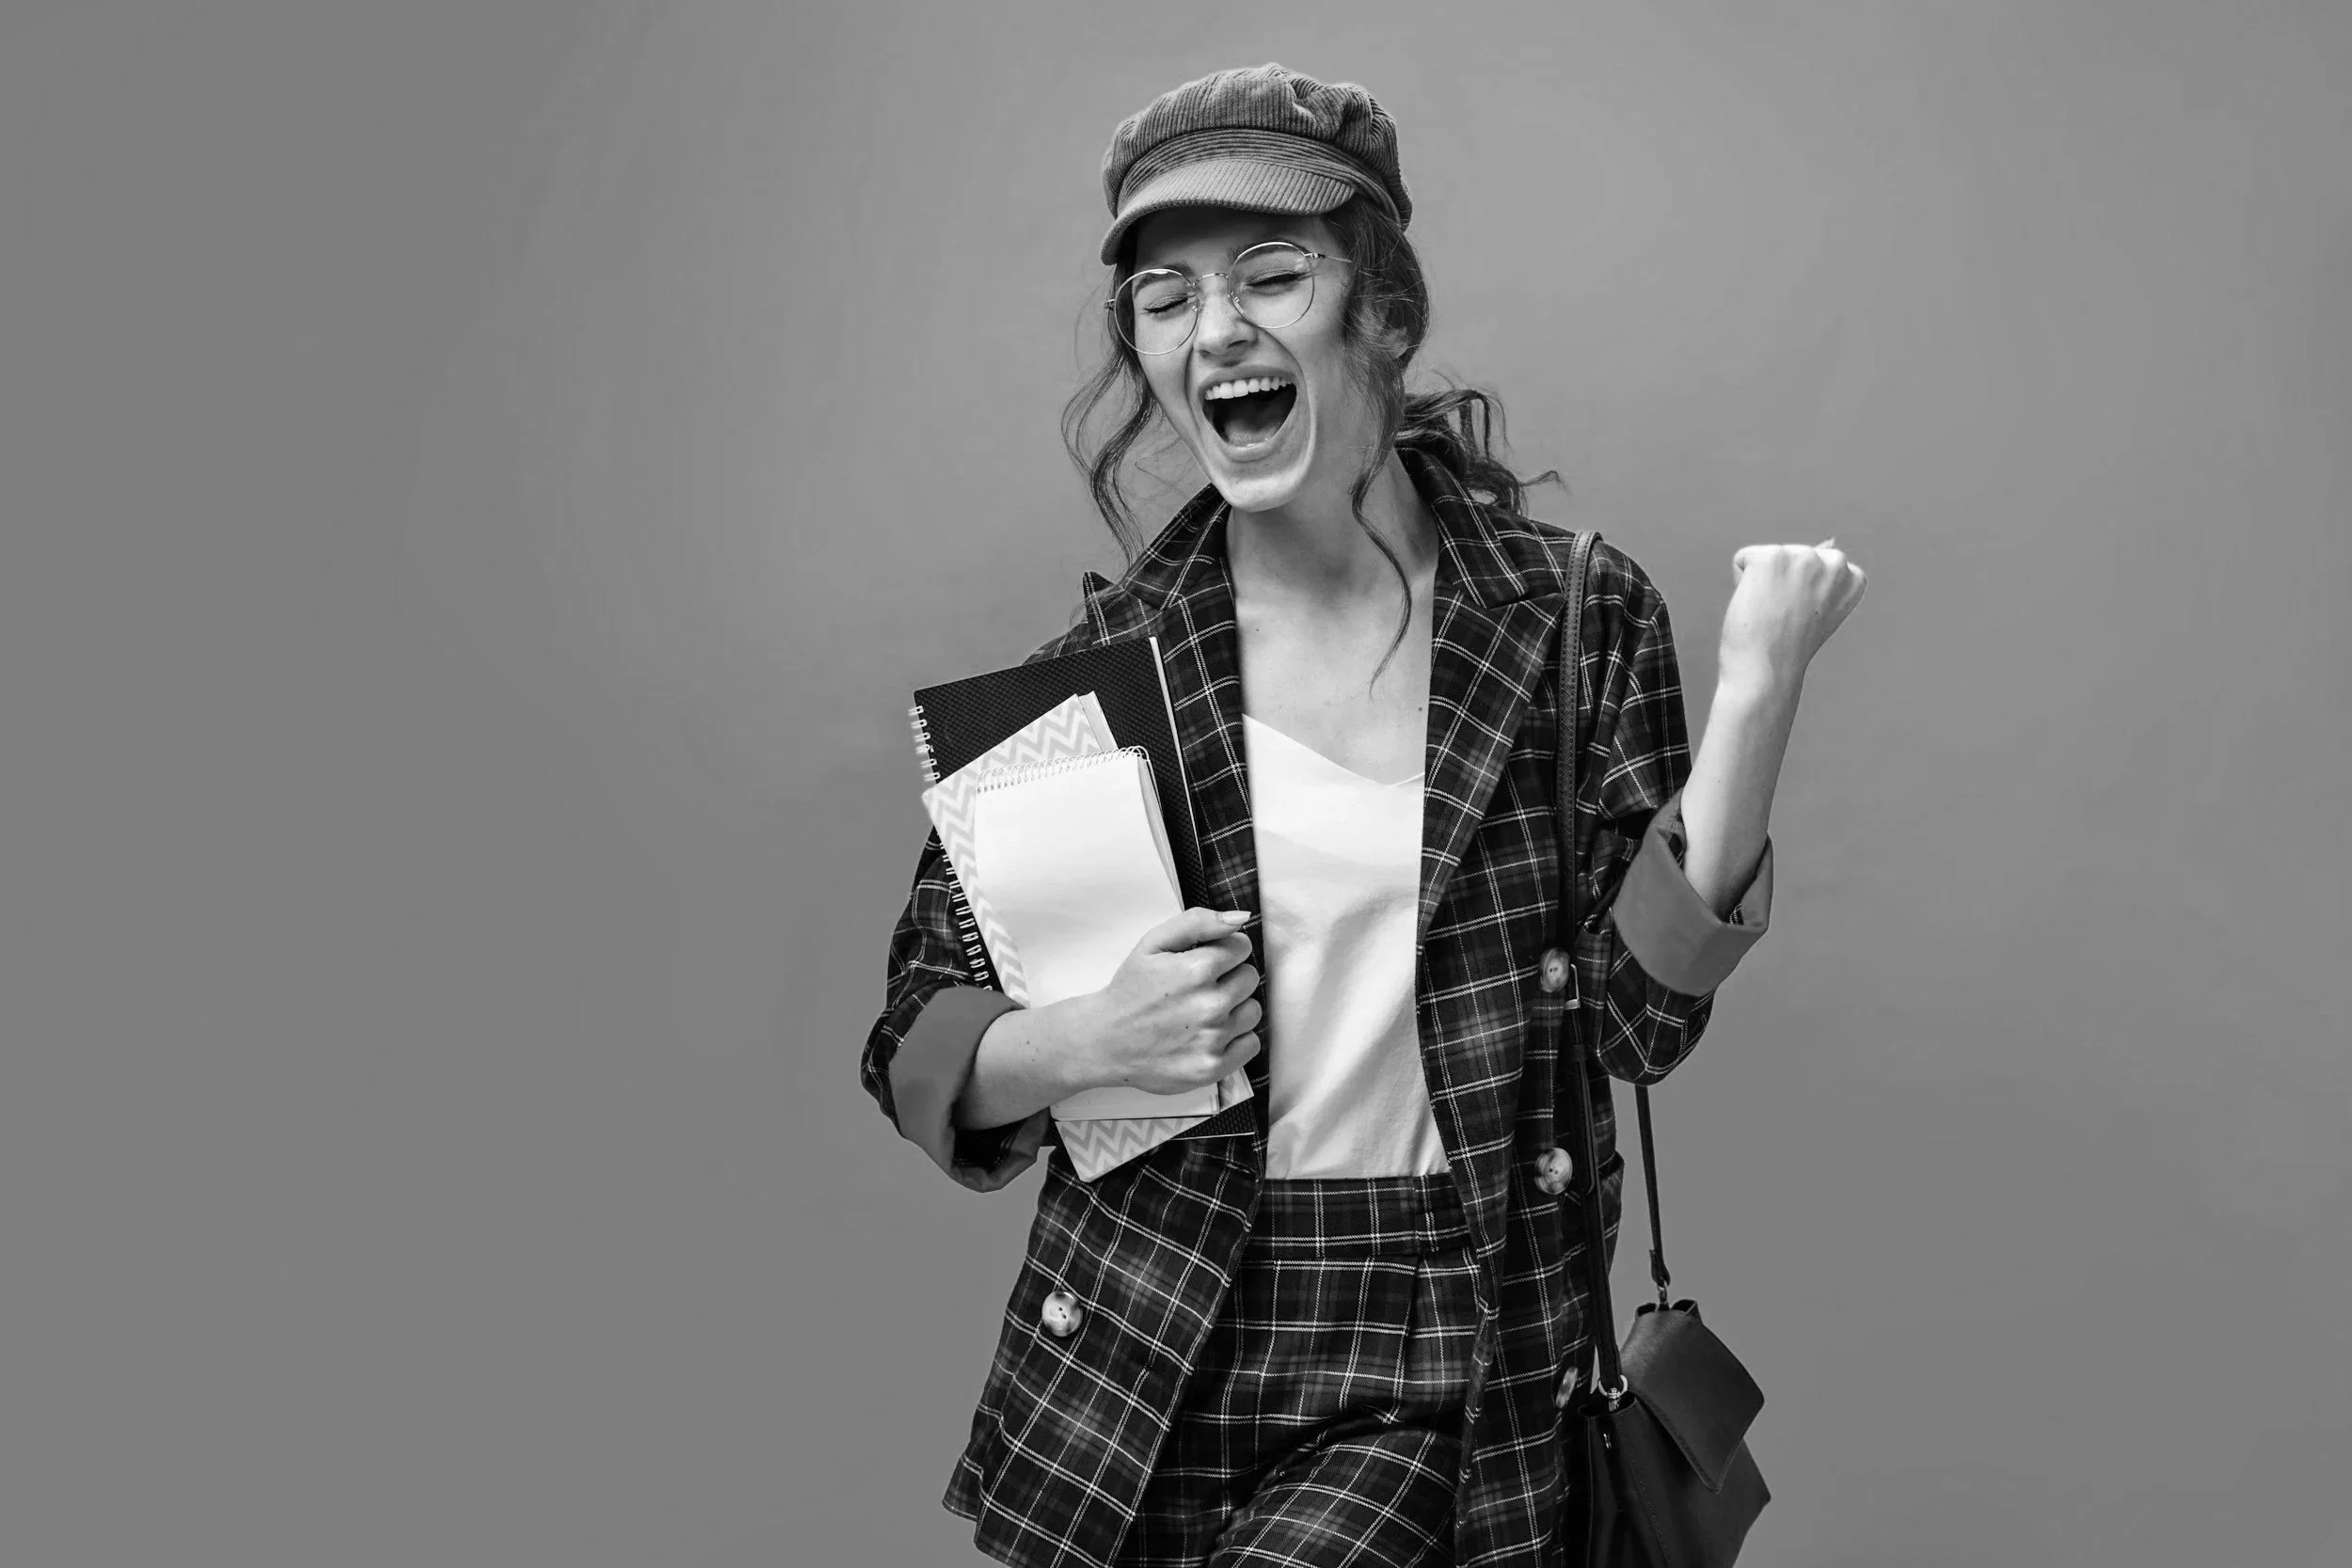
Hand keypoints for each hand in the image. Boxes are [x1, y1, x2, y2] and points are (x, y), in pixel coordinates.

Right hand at [1071, 907, 1262, 1096]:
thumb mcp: (1153, 943)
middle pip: (1250, 978)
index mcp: (1197, 970)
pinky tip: (1210, 1035)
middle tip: (1199, 989)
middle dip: (1229, 978)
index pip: (1242, 948)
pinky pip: (1251, 1045)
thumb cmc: (1131, 989)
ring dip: (1234, 1009)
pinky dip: (1236, 1039)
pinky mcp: (1213, 1067)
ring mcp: (1212, 1039)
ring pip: (1253, 1011)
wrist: (1104, 1040)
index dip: (1223, 951)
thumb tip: (1241, 918)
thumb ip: (1198, 922)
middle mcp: (1209, 1005)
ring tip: (1203, 1013)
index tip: (1204, 962)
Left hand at [1717, 537, 1867, 689]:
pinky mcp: (1771, 558)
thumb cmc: (1787, 647)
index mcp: (1853, 577)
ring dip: (1760, 583)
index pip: (1814, 565)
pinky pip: (1743, 559)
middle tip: (1784, 618)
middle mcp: (1835, 563)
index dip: (1799, 593)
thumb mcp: (1819, 609)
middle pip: (1790, 557)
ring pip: (1767, 558)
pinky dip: (1740, 582)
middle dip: (1780, 583)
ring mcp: (1804, 558)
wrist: (1768, 673)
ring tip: (1770, 613)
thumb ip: (1822, 579)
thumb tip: (1829, 541)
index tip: (1803, 618)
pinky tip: (1755, 606)